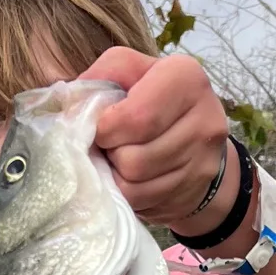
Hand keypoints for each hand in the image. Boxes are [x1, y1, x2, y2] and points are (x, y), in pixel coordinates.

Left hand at [81, 47, 233, 226]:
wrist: (193, 136)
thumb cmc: (151, 98)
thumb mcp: (128, 73)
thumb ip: (101, 77)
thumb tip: (71, 106)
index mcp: (185, 77)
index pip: (137, 118)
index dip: (107, 129)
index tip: (101, 128)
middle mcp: (204, 117)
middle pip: (135, 157)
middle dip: (110, 154)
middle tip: (108, 146)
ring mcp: (204, 159)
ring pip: (137, 184)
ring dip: (116, 174)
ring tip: (118, 159)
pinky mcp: (195, 189)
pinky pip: (144, 201)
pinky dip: (128, 191)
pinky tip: (130, 177)